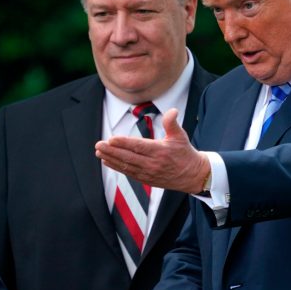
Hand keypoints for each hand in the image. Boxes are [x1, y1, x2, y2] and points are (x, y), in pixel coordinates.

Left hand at [95, 108, 209, 193]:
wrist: (192, 175)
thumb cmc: (184, 153)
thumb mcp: (180, 136)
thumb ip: (172, 123)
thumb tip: (172, 111)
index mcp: (160, 151)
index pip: (138, 146)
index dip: (124, 143)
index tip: (111, 139)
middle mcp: (153, 163)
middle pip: (128, 157)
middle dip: (112, 151)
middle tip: (98, 145)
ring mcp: (148, 173)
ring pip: (126, 166)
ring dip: (111, 159)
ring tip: (99, 152)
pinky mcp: (146, 179)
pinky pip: (128, 173)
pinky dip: (117, 167)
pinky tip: (107, 161)